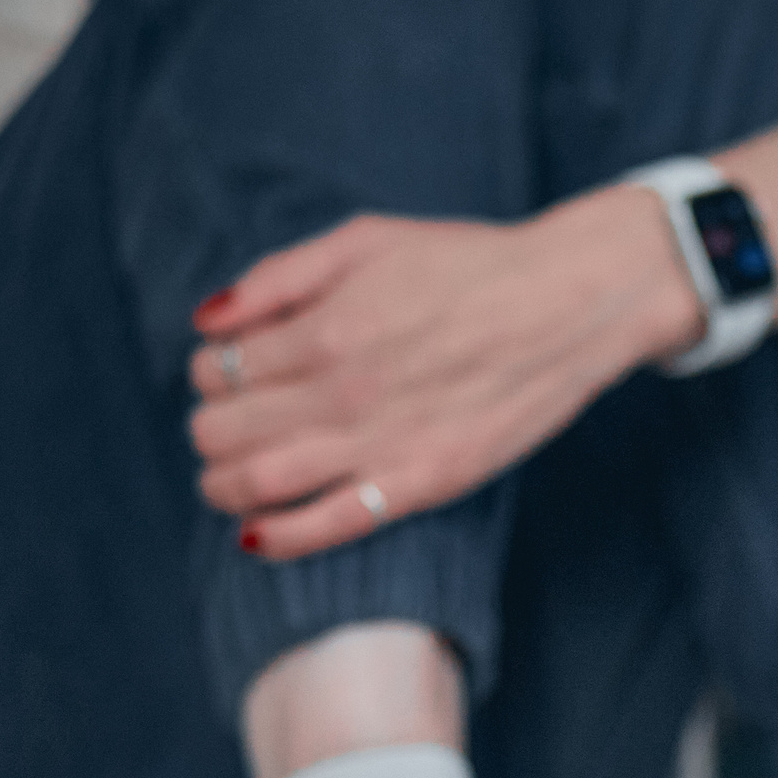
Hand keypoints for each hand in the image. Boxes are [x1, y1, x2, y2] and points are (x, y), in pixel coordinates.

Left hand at [186, 188, 701, 559]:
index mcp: (324, 327)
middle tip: (229, 423)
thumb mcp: (366, 240)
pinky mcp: (423, 483)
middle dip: (210, 428)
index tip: (233, 372)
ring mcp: (382, 443)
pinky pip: (330, 526)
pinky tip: (254, 533)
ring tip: (227, 478)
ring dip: (222, 485)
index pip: (217, 368)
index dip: (209, 372)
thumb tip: (209, 322)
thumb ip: (279, 277)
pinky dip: (277, 537)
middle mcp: (343, 391)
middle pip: (224, 430)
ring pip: (258, 483)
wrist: (569, 304)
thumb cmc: (469, 266)